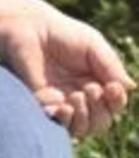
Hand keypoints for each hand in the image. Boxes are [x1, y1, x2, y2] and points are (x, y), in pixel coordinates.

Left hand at [0, 3, 134, 137]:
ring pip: (82, 129)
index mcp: (98, 84)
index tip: (111, 87)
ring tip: (77, 96)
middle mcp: (81, 98)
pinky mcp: (41, 105)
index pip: (114, 106)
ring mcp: (61, 103)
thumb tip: (130, 87)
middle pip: (102, 122)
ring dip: (85, 117)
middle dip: (101, 110)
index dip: (117, 102)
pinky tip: (63, 104)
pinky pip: (56, 125)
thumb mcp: (94, 46)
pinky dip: (64, 120)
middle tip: (90, 89)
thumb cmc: (62, 33)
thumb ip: (111, 66)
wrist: (28, 29)